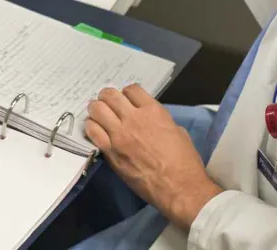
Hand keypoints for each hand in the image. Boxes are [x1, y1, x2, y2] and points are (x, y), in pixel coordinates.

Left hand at [86, 85, 222, 228]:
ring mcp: (119, 135)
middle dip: (107, 97)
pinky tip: (96, 130)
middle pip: (110, 95)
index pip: (131, 89)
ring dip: (97, 109)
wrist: (178, 187)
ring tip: (99, 115)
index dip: (127, 93)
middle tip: (108, 103)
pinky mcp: (110, 151)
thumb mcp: (178, 131)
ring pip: (97, 109)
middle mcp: (134, 118)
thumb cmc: (184, 161)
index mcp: (153, 111)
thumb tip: (149, 121)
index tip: (127, 100)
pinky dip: (92, 127)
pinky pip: (92, 131)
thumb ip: (160, 120)